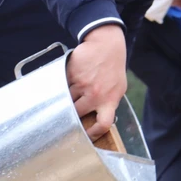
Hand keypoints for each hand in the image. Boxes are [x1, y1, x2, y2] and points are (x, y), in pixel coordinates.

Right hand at [67, 25, 126, 139]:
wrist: (106, 44)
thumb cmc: (113, 68)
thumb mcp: (118, 88)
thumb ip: (108, 102)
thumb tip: (98, 120)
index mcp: (110, 99)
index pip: (103, 124)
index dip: (93, 134)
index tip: (85, 136)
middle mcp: (96, 94)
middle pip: (77, 113)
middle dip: (71, 114)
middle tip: (68, 113)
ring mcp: (83, 84)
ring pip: (67, 100)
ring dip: (66, 98)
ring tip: (69, 92)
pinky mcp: (72, 74)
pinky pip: (63, 85)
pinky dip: (64, 85)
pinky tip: (71, 78)